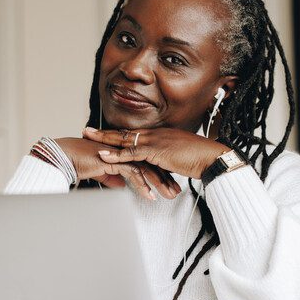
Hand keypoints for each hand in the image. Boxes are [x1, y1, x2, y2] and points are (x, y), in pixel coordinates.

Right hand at [54, 137, 180, 199]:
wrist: (63, 157)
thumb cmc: (77, 162)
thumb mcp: (99, 172)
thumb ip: (111, 176)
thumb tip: (120, 184)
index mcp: (122, 150)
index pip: (145, 161)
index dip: (158, 174)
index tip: (168, 186)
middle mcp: (123, 149)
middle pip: (150, 163)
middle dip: (164, 179)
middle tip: (174, 192)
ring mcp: (119, 153)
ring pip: (146, 168)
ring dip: (158, 183)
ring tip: (168, 196)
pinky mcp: (113, 160)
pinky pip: (132, 172)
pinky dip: (142, 185)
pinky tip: (150, 196)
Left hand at [81, 127, 230, 178]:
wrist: (212, 158)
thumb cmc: (200, 160)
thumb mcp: (178, 159)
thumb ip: (166, 162)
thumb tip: (159, 169)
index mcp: (160, 135)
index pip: (134, 133)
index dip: (117, 133)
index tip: (103, 133)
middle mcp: (156, 134)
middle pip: (124, 132)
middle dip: (104, 132)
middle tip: (87, 130)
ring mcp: (155, 141)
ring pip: (124, 139)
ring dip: (104, 139)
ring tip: (88, 137)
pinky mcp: (156, 151)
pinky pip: (132, 153)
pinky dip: (116, 154)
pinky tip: (103, 155)